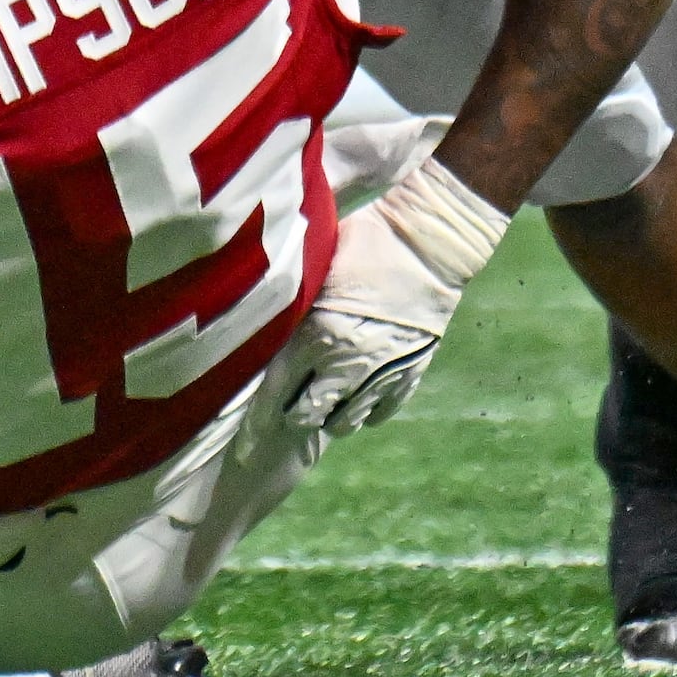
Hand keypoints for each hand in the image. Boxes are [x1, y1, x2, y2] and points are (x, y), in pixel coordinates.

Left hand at [280, 157, 507, 436]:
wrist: (429, 245)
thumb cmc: (368, 242)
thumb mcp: (319, 267)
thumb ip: (295, 305)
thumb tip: (267, 325)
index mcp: (317, 334)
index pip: (277, 388)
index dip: (260, 416)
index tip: (247, 435)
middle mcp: (346, 364)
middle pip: (309, 414)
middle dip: (293, 416)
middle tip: (286, 410)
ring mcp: (381, 375)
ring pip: (345, 422)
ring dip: (329, 417)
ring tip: (323, 403)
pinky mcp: (410, 375)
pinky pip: (380, 414)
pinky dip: (365, 412)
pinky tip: (357, 398)